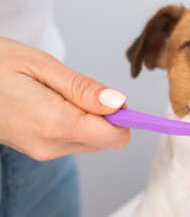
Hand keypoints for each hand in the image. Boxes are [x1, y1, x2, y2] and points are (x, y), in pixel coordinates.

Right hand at [0, 37, 129, 160]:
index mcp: (55, 124)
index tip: (115, 98)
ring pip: (92, 140)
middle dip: (107, 116)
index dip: (124, 117)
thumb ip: (82, 88)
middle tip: (81, 89)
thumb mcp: (42, 65)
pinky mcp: (38, 149)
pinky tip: (54, 102)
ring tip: (61, 93)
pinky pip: (74, 139)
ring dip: (90, 117)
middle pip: (108, 140)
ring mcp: (43, 151)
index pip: (115, 137)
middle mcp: (51, 145)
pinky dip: (76, 121)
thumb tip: (118, 103)